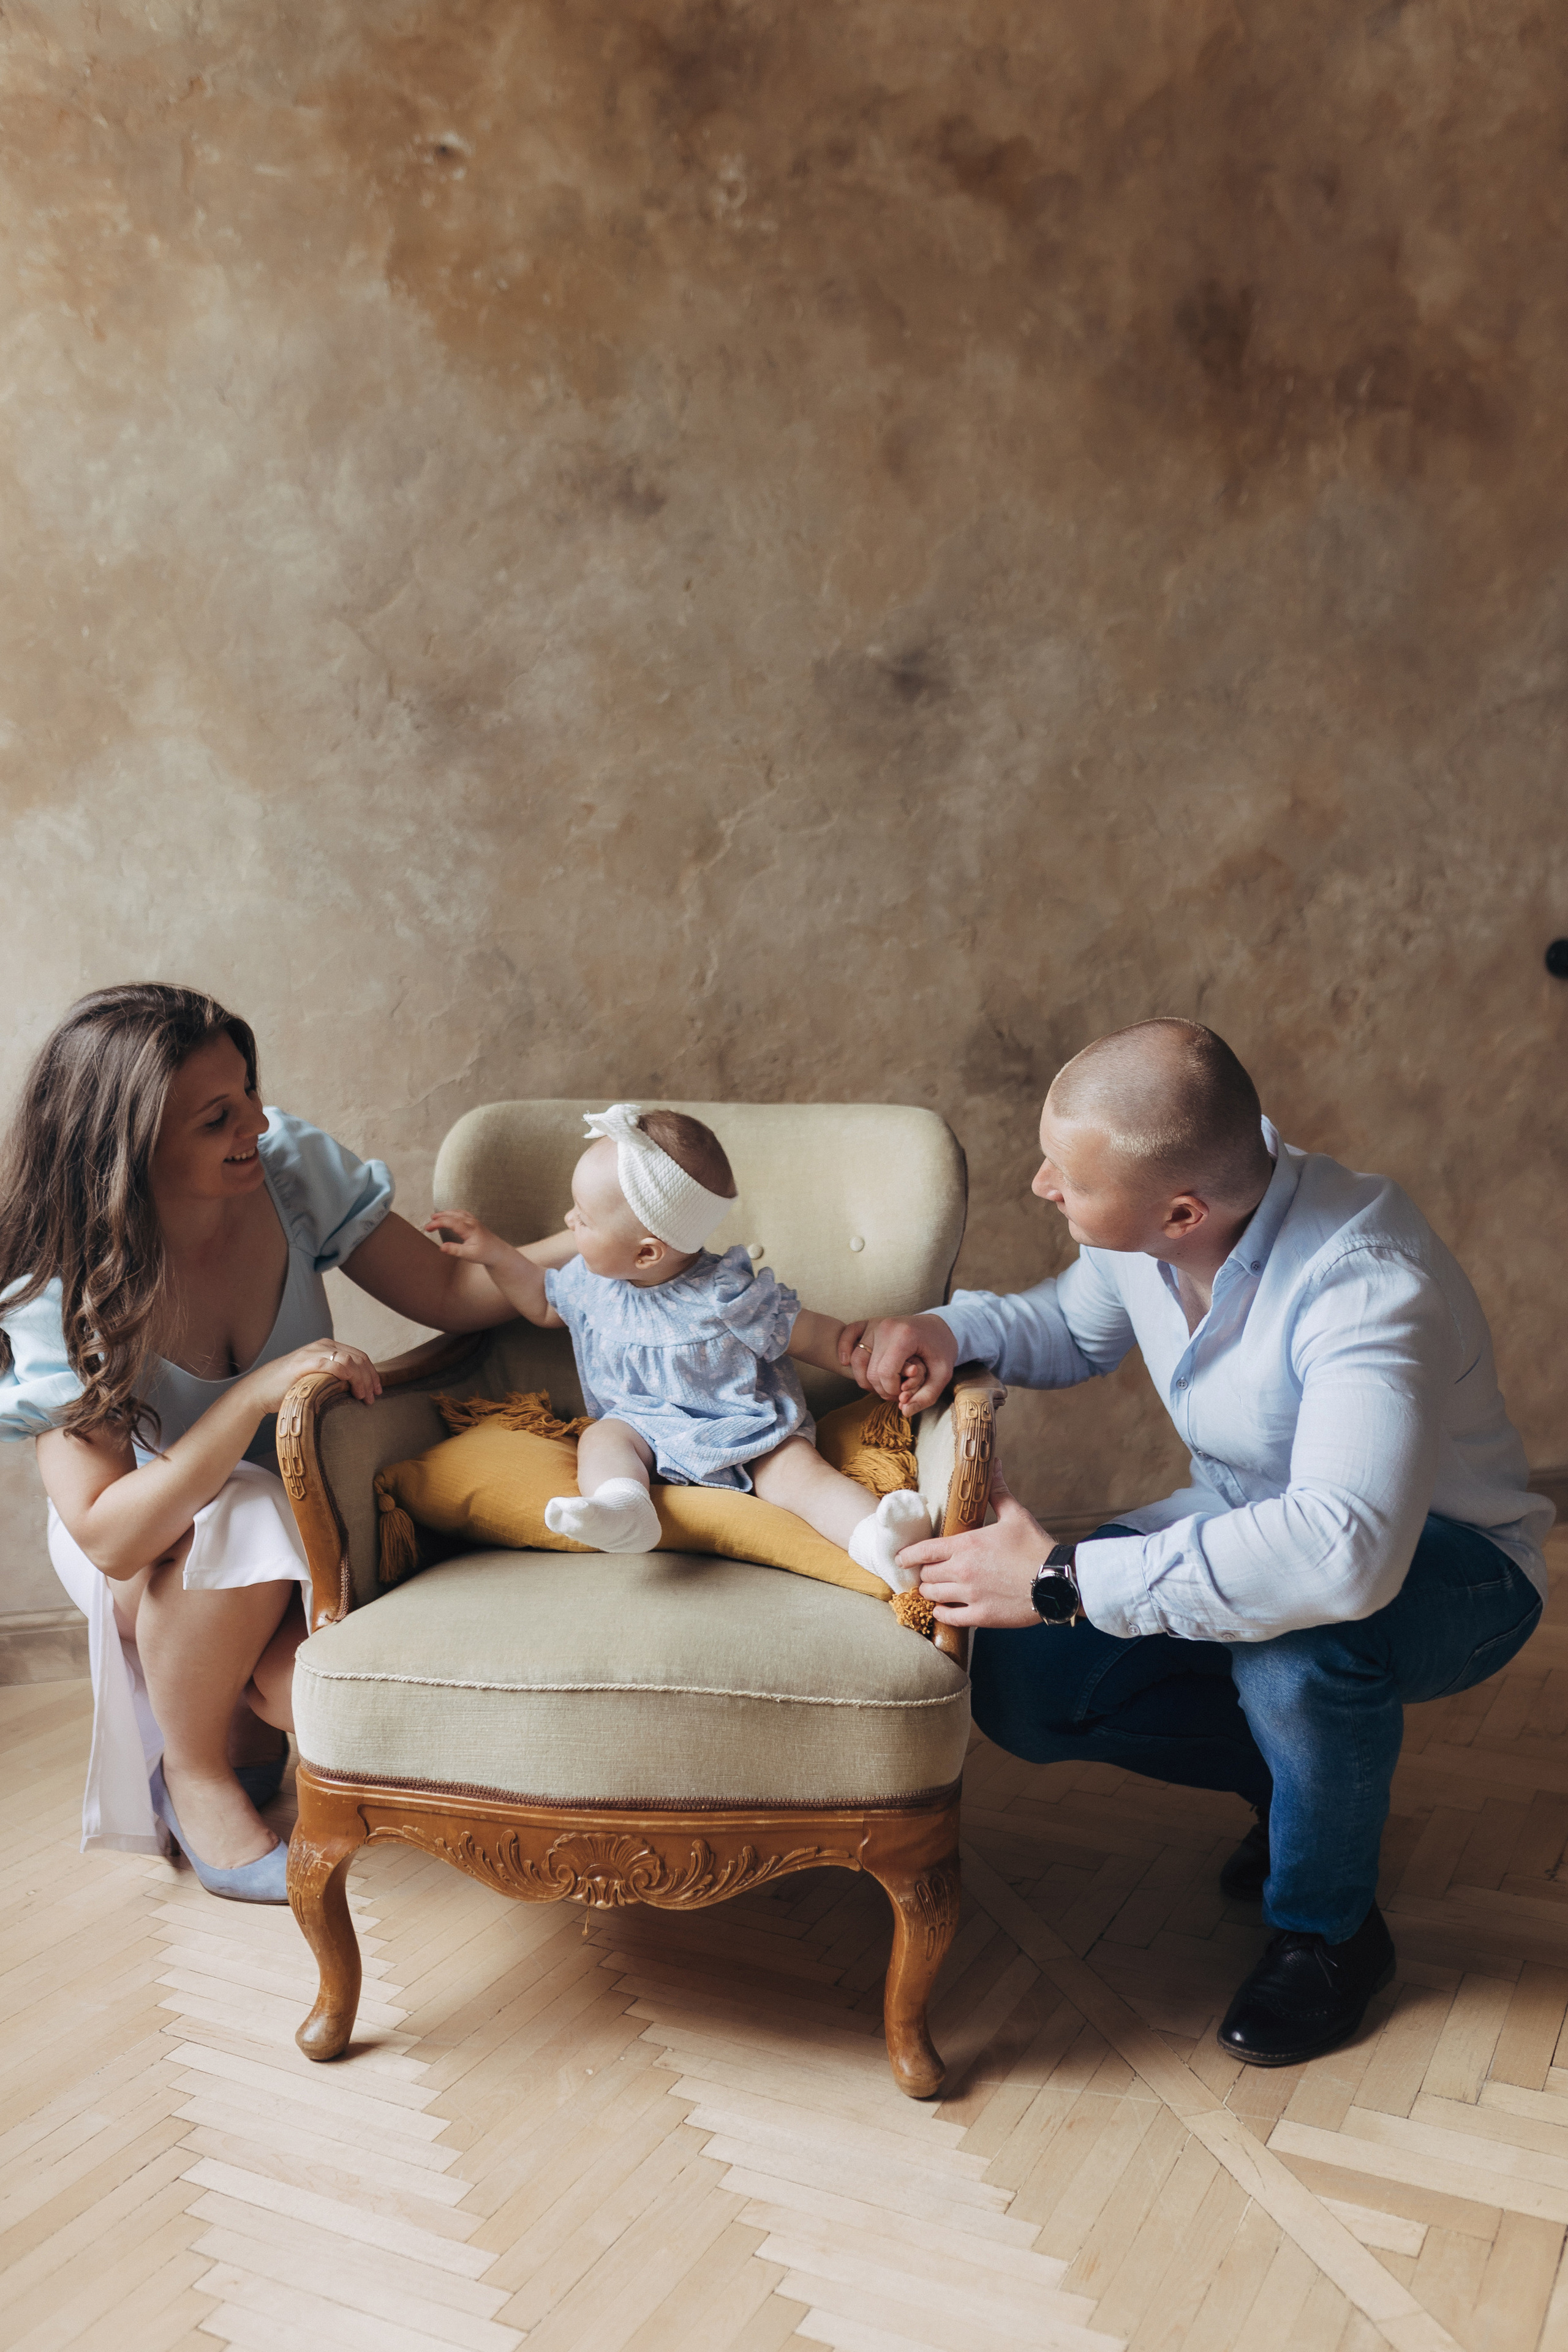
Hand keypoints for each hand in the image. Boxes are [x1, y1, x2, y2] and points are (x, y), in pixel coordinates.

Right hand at [243, 1338, 382, 1414]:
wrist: (259, 1391)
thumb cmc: (288, 1389)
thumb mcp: (317, 1380)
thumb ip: (333, 1378)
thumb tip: (356, 1391)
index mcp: (327, 1348)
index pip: (359, 1356)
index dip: (372, 1373)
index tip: (377, 1391)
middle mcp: (323, 1346)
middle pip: (359, 1357)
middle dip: (370, 1378)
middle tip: (373, 1397)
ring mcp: (314, 1352)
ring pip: (350, 1360)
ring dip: (362, 1379)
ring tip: (363, 1397)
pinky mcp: (305, 1362)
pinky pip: (334, 1364)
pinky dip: (348, 1376)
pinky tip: (351, 1390)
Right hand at [423, 1208, 505, 1263]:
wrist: (499, 1252)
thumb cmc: (485, 1254)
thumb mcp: (469, 1255)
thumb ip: (455, 1250)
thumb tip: (441, 1247)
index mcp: (470, 1228)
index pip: (450, 1221)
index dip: (438, 1223)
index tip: (428, 1228)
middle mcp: (471, 1222)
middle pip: (452, 1215)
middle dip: (439, 1218)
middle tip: (428, 1224)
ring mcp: (474, 1221)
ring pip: (457, 1213)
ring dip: (445, 1213)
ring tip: (434, 1216)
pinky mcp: (475, 1222)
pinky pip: (462, 1214)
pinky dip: (453, 1213)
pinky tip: (449, 1215)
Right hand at [842, 1313, 956, 1413]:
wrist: (938, 1325)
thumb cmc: (941, 1349)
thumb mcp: (943, 1374)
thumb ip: (926, 1396)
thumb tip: (904, 1411)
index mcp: (905, 1336)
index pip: (885, 1373)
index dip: (892, 1390)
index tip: (904, 1392)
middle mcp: (886, 1327)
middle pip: (870, 1370)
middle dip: (882, 1388)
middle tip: (896, 1391)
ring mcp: (875, 1323)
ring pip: (856, 1359)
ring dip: (865, 1378)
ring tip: (881, 1384)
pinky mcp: (868, 1322)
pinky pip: (848, 1335)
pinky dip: (844, 1349)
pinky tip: (845, 1362)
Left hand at [895, 1464, 1055, 1626]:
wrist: (1057, 1580)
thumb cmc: (1036, 1547)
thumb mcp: (1016, 1515)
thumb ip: (997, 1491)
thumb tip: (994, 1463)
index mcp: (967, 1545)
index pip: (924, 1550)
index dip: (908, 1555)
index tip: (900, 1558)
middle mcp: (963, 1571)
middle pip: (926, 1574)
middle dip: (925, 1573)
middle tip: (929, 1572)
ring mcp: (970, 1596)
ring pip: (933, 1596)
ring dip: (931, 1592)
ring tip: (936, 1590)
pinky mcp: (981, 1616)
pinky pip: (949, 1618)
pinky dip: (943, 1613)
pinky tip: (946, 1609)